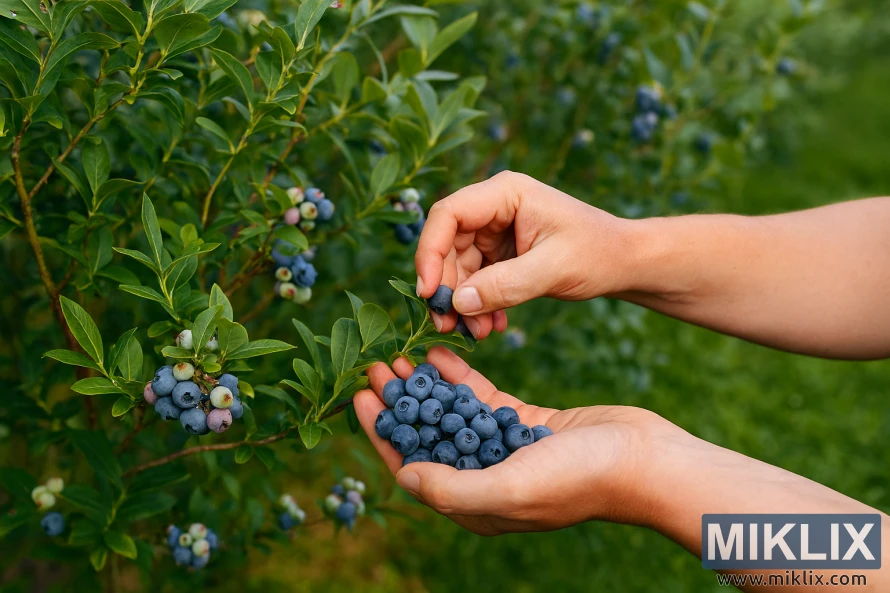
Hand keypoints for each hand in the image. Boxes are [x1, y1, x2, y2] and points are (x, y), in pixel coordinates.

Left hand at [353, 347, 683, 534]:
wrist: (645, 460)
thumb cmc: (580, 481)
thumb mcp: (510, 489)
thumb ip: (452, 488)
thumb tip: (402, 475)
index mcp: (476, 503)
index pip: (413, 467)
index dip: (382, 434)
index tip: (358, 397)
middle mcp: (486, 477)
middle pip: (427, 436)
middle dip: (398, 403)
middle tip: (375, 365)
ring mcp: (506, 448)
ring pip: (452, 413)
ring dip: (424, 386)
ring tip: (399, 355)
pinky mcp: (527, 422)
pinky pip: (483, 398)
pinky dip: (460, 376)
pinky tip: (440, 354)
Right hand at [414, 171, 635, 339]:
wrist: (624, 263)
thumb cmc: (598, 253)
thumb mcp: (553, 270)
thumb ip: (505, 285)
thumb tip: (458, 303)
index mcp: (505, 193)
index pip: (448, 214)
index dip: (430, 251)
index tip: (429, 292)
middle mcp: (494, 208)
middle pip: (447, 243)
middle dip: (445, 287)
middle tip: (448, 326)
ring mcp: (495, 231)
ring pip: (457, 266)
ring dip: (462, 303)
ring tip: (478, 332)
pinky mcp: (500, 254)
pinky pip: (475, 280)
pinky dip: (478, 304)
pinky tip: (491, 326)